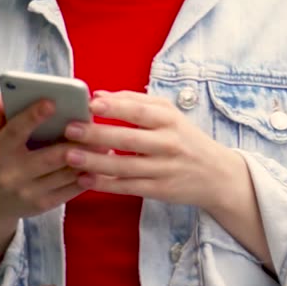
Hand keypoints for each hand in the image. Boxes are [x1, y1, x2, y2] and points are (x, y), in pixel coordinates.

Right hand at [0, 94, 105, 233]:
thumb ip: (0, 117)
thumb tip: (1, 96)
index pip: (16, 131)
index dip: (34, 116)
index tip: (52, 101)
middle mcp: (11, 174)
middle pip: (51, 155)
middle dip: (76, 141)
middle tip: (95, 126)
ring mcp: (28, 192)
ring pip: (66, 173)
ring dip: (88, 158)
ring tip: (105, 143)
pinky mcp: (42, 205)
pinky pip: (70, 190)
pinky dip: (87, 177)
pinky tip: (99, 164)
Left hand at [61, 91, 242, 210]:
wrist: (216, 174)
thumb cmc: (185, 139)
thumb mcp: (169, 114)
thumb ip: (135, 102)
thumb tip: (100, 95)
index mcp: (170, 120)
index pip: (140, 111)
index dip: (115, 107)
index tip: (91, 104)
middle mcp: (168, 143)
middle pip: (129, 139)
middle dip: (97, 134)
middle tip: (70, 130)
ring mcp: (164, 169)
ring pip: (124, 166)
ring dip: (95, 162)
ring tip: (70, 156)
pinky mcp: (159, 190)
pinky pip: (128, 187)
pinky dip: (105, 184)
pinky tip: (85, 179)